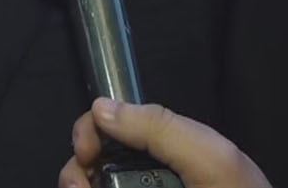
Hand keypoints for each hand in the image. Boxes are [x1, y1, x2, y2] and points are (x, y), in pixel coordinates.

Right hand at [58, 98, 270, 187]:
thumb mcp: (211, 161)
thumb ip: (161, 128)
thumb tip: (99, 108)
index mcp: (169, 152)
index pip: (114, 128)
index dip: (92, 132)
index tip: (86, 152)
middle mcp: (149, 178)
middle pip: (93, 164)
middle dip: (76, 170)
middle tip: (79, 187)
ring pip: (91, 186)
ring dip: (77, 186)